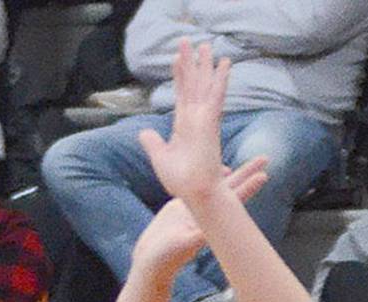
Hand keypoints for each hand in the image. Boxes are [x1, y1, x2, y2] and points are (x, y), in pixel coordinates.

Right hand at [132, 156, 268, 275]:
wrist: (150, 262)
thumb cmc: (164, 259)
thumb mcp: (180, 246)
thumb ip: (192, 239)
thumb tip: (203, 235)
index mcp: (209, 221)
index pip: (234, 200)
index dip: (249, 187)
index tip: (264, 174)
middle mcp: (205, 214)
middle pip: (231, 189)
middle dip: (247, 173)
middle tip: (265, 158)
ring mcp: (194, 210)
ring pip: (216, 186)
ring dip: (232, 173)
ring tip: (245, 162)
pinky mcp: (181, 208)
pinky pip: (198, 188)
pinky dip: (209, 176)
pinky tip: (221, 168)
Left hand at [138, 41, 232, 206]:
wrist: (195, 193)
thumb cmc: (182, 181)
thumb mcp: (160, 158)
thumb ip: (152, 143)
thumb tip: (143, 132)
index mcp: (183, 126)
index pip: (180, 95)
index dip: (179, 77)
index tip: (176, 59)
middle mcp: (195, 119)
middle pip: (192, 84)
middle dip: (190, 63)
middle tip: (188, 41)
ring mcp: (204, 119)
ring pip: (203, 85)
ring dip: (204, 64)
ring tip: (206, 44)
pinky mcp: (211, 123)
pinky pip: (216, 96)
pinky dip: (220, 79)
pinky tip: (224, 63)